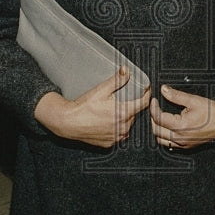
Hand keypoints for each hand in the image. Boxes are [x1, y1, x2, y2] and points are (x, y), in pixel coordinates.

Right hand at [33, 67, 150, 148]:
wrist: (68, 122)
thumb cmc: (83, 107)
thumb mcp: (101, 90)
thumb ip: (117, 80)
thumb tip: (127, 70)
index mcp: (124, 113)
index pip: (143, 104)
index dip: (146, 95)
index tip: (146, 90)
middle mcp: (122, 127)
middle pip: (135, 114)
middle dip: (131, 106)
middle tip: (123, 99)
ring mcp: (116, 137)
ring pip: (127, 125)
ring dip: (125, 118)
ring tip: (114, 110)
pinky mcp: (109, 143)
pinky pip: (119, 134)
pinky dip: (117, 128)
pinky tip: (108, 121)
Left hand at [149, 85, 214, 149]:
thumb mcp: (194, 100)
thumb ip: (176, 96)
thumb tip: (164, 90)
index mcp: (180, 126)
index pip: (158, 118)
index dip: (153, 107)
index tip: (154, 100)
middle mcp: (180, 138)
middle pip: (156, 130)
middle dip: (153, 118)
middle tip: (156, 107)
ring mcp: (184, 144)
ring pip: (161, 140)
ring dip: (158, 129)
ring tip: (160, 117)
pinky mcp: (188, 146)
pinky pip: (170, 145)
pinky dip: (165, 137)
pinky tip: (168, 128)